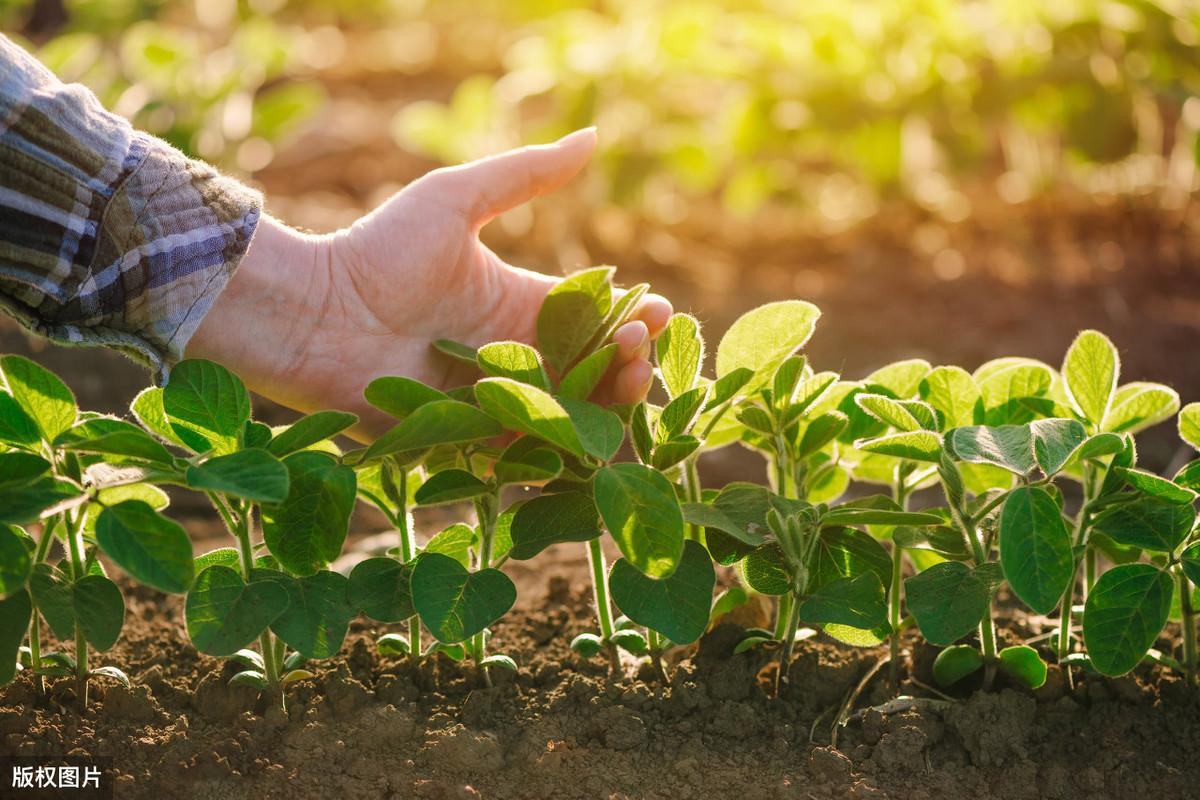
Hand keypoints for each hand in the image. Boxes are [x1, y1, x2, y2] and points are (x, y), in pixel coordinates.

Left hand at [190, 129, 671, 440]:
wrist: (315, 315)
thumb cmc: (378, 252)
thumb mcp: (454, 200)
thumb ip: (524, 175)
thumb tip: (593, 135)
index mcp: (519, 304)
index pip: (593, 317)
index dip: (632, 317)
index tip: (657, 310)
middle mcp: (514, 356)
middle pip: (593, 371)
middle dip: (629, 362)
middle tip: (639, 349)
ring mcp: (495, 400)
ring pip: (570, 413)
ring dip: (608, 404)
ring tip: (627, 381)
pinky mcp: (470, 440)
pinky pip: (526, 450)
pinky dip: (562, 444)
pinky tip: (589, 431)